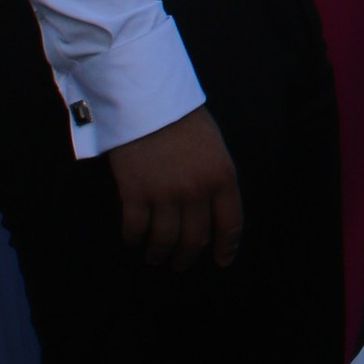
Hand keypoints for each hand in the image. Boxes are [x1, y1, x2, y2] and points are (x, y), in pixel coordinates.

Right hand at [107, 103, 243, 267]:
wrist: (147, 99)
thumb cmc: (182, 117)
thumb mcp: (214, 146)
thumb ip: (215, 177)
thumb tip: (210, 207)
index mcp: (222, 177)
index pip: (230, 224)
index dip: (227, 247)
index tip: (222, 261)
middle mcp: (196, 191)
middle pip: (195, 240)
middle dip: (188, 258)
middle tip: (181, 264)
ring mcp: (165, 195)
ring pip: (165, 241)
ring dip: (159, 254)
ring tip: (156, 257)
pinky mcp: (135, 195)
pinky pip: (135, 230)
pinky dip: (133, 240)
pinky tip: (133, 240)